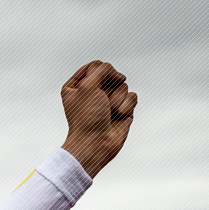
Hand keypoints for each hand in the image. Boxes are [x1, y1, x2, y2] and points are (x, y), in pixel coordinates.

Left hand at [60, 60, 135, 177]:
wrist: (95, 144)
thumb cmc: (87, 117)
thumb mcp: (87, 85)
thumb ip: (102, 69)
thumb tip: (120, 76)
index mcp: (76, 86)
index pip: (96, 65)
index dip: (99, 73)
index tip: (92, 87)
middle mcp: (92, 92)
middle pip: (111, 75)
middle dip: (109, 88)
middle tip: (100, 104)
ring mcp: (108, 101)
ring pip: (123, 86)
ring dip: (116, 99)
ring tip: (108, 113)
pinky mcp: (122, 109)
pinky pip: (132, 97)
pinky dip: (126, 106)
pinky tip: (118, 117)